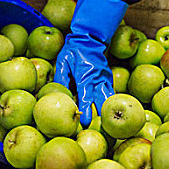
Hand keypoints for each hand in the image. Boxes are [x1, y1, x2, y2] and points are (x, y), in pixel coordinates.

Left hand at [54, 0, 127, 126]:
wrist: (90, 37)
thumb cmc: (73, 50)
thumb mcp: (63, 62)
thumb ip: (61, 79)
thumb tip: (57, 96)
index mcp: (86, 75)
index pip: (86, 96)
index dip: (86, 111)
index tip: (84, 124)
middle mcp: (99, 78)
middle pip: (102, 101)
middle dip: (101, 116)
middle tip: (98, 132)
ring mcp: (106, 78)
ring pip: (110, 99)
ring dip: (108, 112)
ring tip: (107, 128)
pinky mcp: (109, 79)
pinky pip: (110, 95)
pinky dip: (109, 105)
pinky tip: (107, 116)